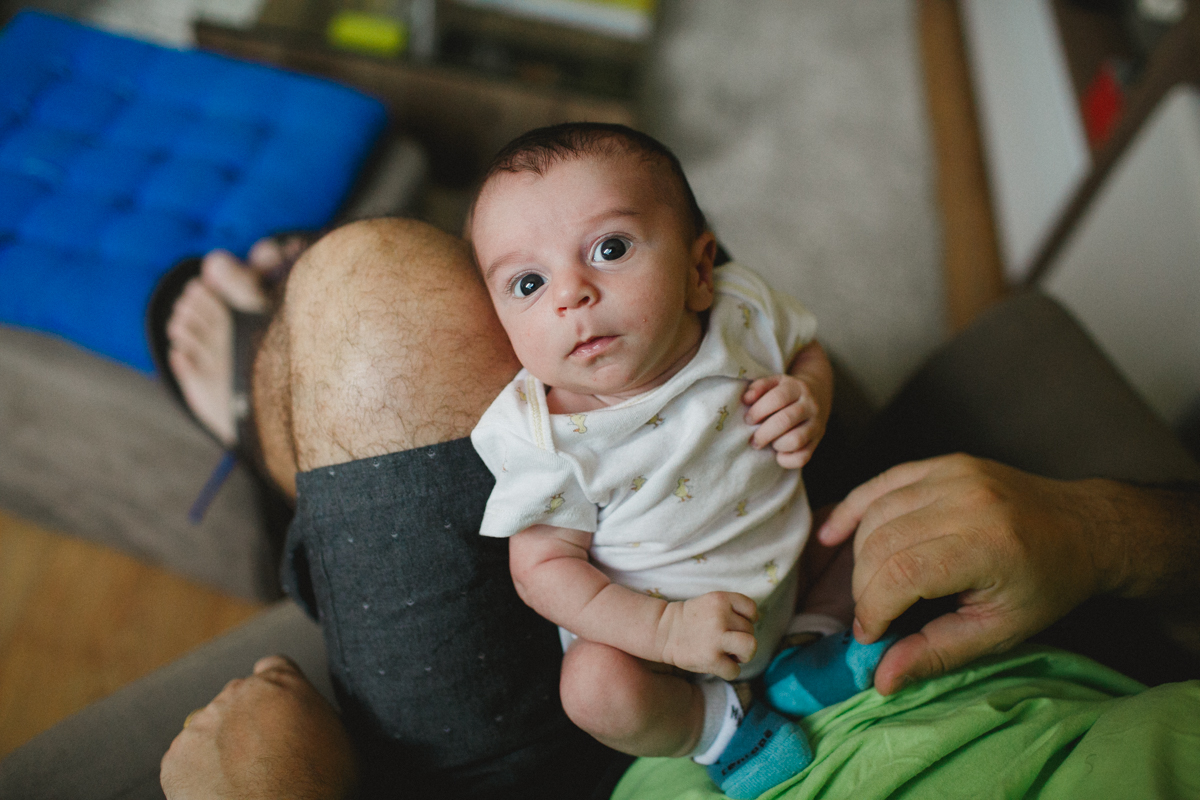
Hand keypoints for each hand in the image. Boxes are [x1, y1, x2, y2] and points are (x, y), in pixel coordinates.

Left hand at [161, 655, 357, 799]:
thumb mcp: (339, 736)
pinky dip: (199, 774)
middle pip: (239, 699)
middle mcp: (238, 695)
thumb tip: (305, 716)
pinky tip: (222, 792)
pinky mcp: (176, 758)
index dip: (276, 690)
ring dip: (221, 746)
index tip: (276, 709)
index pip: (272, 667)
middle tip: (263, 756)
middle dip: (247, 721)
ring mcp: (202, 725)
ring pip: (210, 728)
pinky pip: (186, 760)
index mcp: (280, 684)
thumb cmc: (317, 788)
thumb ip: (313, 710)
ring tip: (243, 781)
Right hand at [659, 592, 757, 679]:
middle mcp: (720, 616)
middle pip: (751, 631)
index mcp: (720, 599)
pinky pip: (736, 670)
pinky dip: (729, 670)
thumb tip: (756, 623)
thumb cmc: (692, 619)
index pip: (751, 609)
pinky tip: (718, 664)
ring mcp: (716, 638)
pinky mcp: (711, 658)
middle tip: (725, 640)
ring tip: (729, 653)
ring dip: (743, 654)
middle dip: (741, 638)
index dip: (748, 619)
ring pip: (750, 648)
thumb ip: (733, 608)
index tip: (735, 624)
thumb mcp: (712, 602)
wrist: (664, 632)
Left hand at [743, 373, 825, 468]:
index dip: (758, 411)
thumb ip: (758, 387)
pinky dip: (787, 460)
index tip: (748, 420)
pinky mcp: (817, 442)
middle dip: (763, 433)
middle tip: (754, 440)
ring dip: (777, 445)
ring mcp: (816, 425)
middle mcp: (810, 406)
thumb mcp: (774, 382)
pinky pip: (803, 458)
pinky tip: (779, 455)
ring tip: (771, 443)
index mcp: (797, 388)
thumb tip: (747, 400)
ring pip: (796, 440)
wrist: (818, 395)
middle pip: (785, 420)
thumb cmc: (786, 392)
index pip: (777, 398)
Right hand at [817, 454, 1105, 694]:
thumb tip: (881, 678)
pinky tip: (834, 535)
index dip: (873, 609)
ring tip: (872, 587)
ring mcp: (953, 474)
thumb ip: (938, 652)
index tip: (871, 635)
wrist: (1084, 527)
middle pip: (881, 544)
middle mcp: (966, 501)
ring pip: (875, 514)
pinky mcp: (943, 463)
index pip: (901, 573)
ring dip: (859, 556)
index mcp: (986, 545)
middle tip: (875, 617)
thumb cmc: (1047, 586)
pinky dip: (853, 509)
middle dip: (865, 588)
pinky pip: (882, 484)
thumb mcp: (1000, 631)